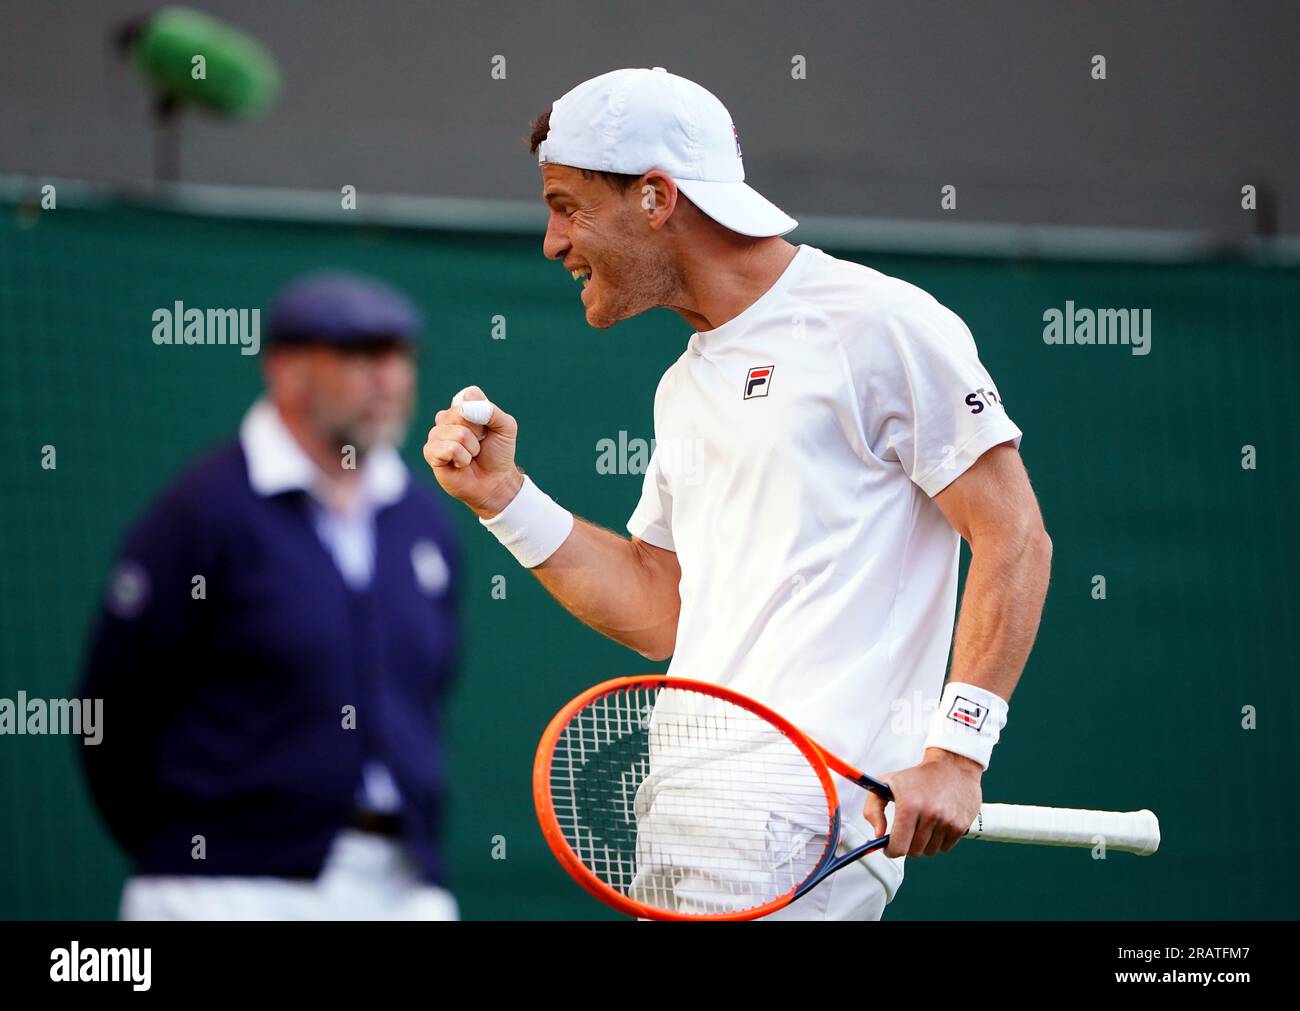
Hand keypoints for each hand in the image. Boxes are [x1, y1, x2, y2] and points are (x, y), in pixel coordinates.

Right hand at [422, 385, 523, 518]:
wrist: (495, 482)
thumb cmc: (498, 453)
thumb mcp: (505, 427)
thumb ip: (490, 411)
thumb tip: (464, 408)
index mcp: (463, 407)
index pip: (469, 396)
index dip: (483, 414)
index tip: (488, 428)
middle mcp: (446, 418)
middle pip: (460, 414)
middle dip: (478, 433)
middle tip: (480, 444)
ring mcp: (436, 435)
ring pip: (457, 434)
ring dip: (472, 449)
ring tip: (471, 456)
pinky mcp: (430, 453)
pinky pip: (448, 449)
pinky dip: (462, 458)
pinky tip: (461, 464)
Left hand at [863, 748, 982, 857]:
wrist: (952, 766)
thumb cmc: (917, 777)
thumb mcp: (886, 784)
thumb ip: (873, 810)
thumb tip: (878, 835)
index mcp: (909, 806)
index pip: (898, 847)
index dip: (890, 850)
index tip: (889, 846)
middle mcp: (930, 815)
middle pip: (913, 852)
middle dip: (906, 845)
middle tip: (906, 831)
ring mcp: (948, 821)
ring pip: (929, 852)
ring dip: (923, 844)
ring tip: (922, 824)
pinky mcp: (961, 826)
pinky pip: (945, 848)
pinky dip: (938, 841)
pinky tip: (936, 825)